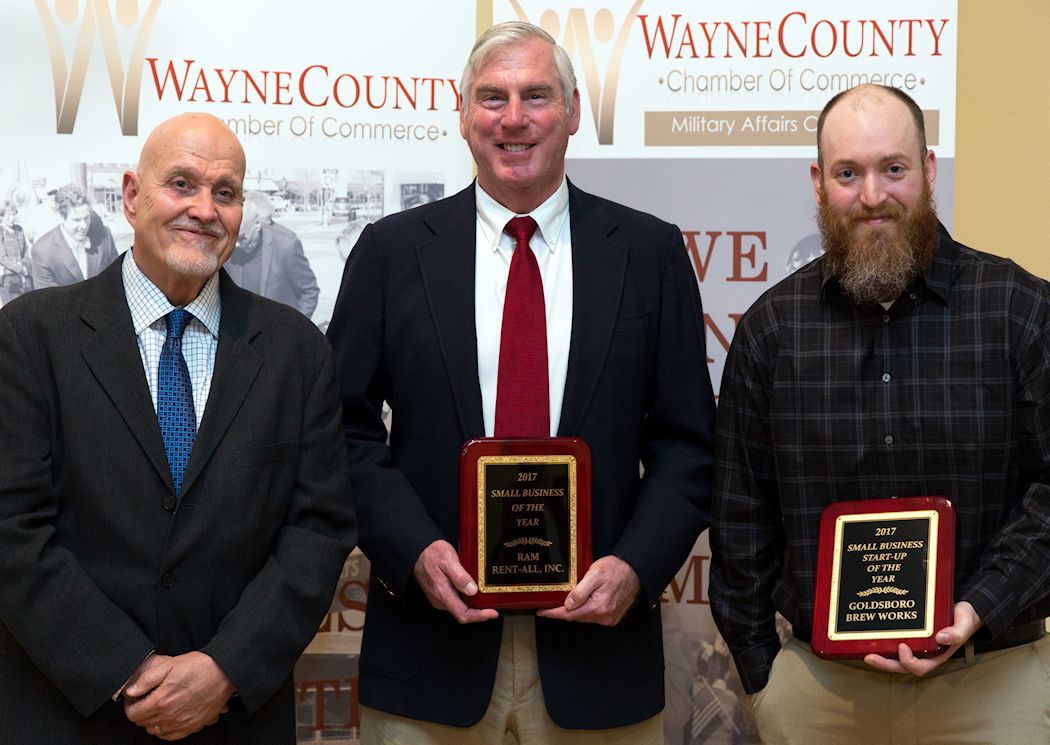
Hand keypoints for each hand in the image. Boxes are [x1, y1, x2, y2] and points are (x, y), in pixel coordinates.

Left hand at [123, 651, 235, 739]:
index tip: (134, 698)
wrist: (224, 672)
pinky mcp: (193, 726)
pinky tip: (169, 717)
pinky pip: (171, 736)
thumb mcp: (169, 665)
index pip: (133, 714)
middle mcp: (170, 717)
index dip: (130, 705)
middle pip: (143, 723)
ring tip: (158, 707)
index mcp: (161, 702)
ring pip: (156, 731)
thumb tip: (130, 691)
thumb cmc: (199, 666)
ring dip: (152, 721)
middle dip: (140, 712)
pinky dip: (166, 729)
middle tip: (146, 700)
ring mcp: (182, 723)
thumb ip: (146, 679)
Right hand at [413, 539, 498, 623]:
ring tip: (484, 597)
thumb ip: (460, 576)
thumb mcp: (448, 560)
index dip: (480, 616)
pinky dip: (465, 599)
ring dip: (472, 605)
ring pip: (459, 608)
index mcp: (442, 593)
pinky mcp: (439, 595)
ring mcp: (439, 598)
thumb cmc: (432, 554)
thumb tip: (472, 591)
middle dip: (479, 612)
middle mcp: (440, 600)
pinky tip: (472, 591)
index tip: (493, 613)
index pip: (463, 614)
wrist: (418, 551)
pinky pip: (455, 601)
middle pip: (463, 613)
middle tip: (493, 605)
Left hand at [537, 555, 640, 625]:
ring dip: (574, 611)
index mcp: (598, 606)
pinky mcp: (612, 618)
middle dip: (562, 611)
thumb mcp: (595, 573)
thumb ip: (580, 591)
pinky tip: (583, 602)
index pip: (569, 614)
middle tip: (551, 602)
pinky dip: (585, 611)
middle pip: (575, 617)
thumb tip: (567, 605)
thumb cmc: (616, 569)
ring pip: (584, 618)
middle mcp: (604, 616)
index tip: (541, 612)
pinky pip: (593, 617)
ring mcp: (609, 619)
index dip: (553, 613)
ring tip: (566, 600)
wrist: (635, 571)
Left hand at [864, 601, 982, 675]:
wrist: (961, 609)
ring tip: (865, 650)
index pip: (920, 667)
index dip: (908, 661)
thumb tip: (942, 638)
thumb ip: (957, 632)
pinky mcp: (908, 635)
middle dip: (885, 664)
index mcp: (936, 655)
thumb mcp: (964, 624)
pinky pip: (893, 642)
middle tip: (870, 657)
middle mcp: (923, 653)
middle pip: (901, 665)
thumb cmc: (963, 619)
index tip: (902, 647)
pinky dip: (881, 641)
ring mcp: (914, 645)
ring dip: (880, 655)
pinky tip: (870, 634)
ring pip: (894, 656)